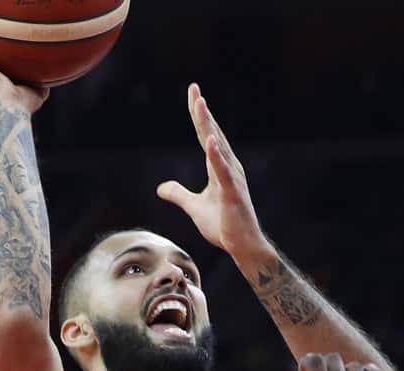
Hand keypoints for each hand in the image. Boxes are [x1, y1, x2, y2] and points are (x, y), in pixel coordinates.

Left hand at [158, 84, 268, 261]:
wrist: (242, 246)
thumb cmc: (224, 226)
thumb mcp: (194, 207)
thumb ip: (179, 195)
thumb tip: (161, 188)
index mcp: (219, 167)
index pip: (206, 136)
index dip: (198, 116)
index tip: (193, 93)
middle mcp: (228, 167)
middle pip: (212, 134)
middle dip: (202, 112)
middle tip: (194, 90)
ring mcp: (232, 179)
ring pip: (218, 147)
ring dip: (208, 126)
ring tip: (200, 105)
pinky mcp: (233, 193)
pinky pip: (223, 171)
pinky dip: (216, 155)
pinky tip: (210, 140)